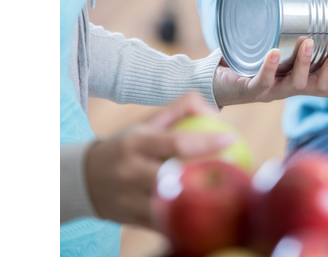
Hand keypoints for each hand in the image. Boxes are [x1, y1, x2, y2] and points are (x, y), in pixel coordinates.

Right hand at [85, 93, 232, 226]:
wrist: (82, 180)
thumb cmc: (127, 147)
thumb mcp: (145, 124)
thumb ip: (178, 110)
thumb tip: (213, 110)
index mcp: (136, 145)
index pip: (175, 142)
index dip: (205, 142)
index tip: (232, 140)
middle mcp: (131, 172)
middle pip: (172, 177)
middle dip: (206, 176)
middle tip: (237, 172)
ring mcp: (130, 200)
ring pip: (169, 207)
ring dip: (199, 204)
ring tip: (230, 196)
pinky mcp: (132, 221)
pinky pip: (165, 224)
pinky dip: (187, 221)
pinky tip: (212, 215)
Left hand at [213, 39, 327, 105]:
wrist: (214, 78)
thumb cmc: (251, 54)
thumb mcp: (277, 38)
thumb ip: (296, 18)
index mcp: (302, 80)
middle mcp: (291, 88)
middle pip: (321, 86)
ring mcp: (272, 91)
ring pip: (296, 84)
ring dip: (305, 64)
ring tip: (309, 42)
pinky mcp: (250, 90)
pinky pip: (263, 81)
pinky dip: (269, 68)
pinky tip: (273, 52)